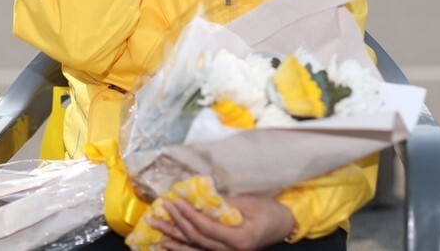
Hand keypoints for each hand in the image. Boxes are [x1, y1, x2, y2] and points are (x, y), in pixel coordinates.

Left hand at [152, 194, 295, 250]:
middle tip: (160, 209)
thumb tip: (200, 194)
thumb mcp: (250, 202)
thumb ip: (225, 201)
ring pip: (194, 248)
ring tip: (155, 228)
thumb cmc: (270, 211)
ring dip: (173, 237)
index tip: (174, 201)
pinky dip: (182, 247)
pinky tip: (168, 243)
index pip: (205, 228)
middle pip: (196, 239)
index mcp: (238, 239)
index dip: (188, 214)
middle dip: (176, 223)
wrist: (285, 225)